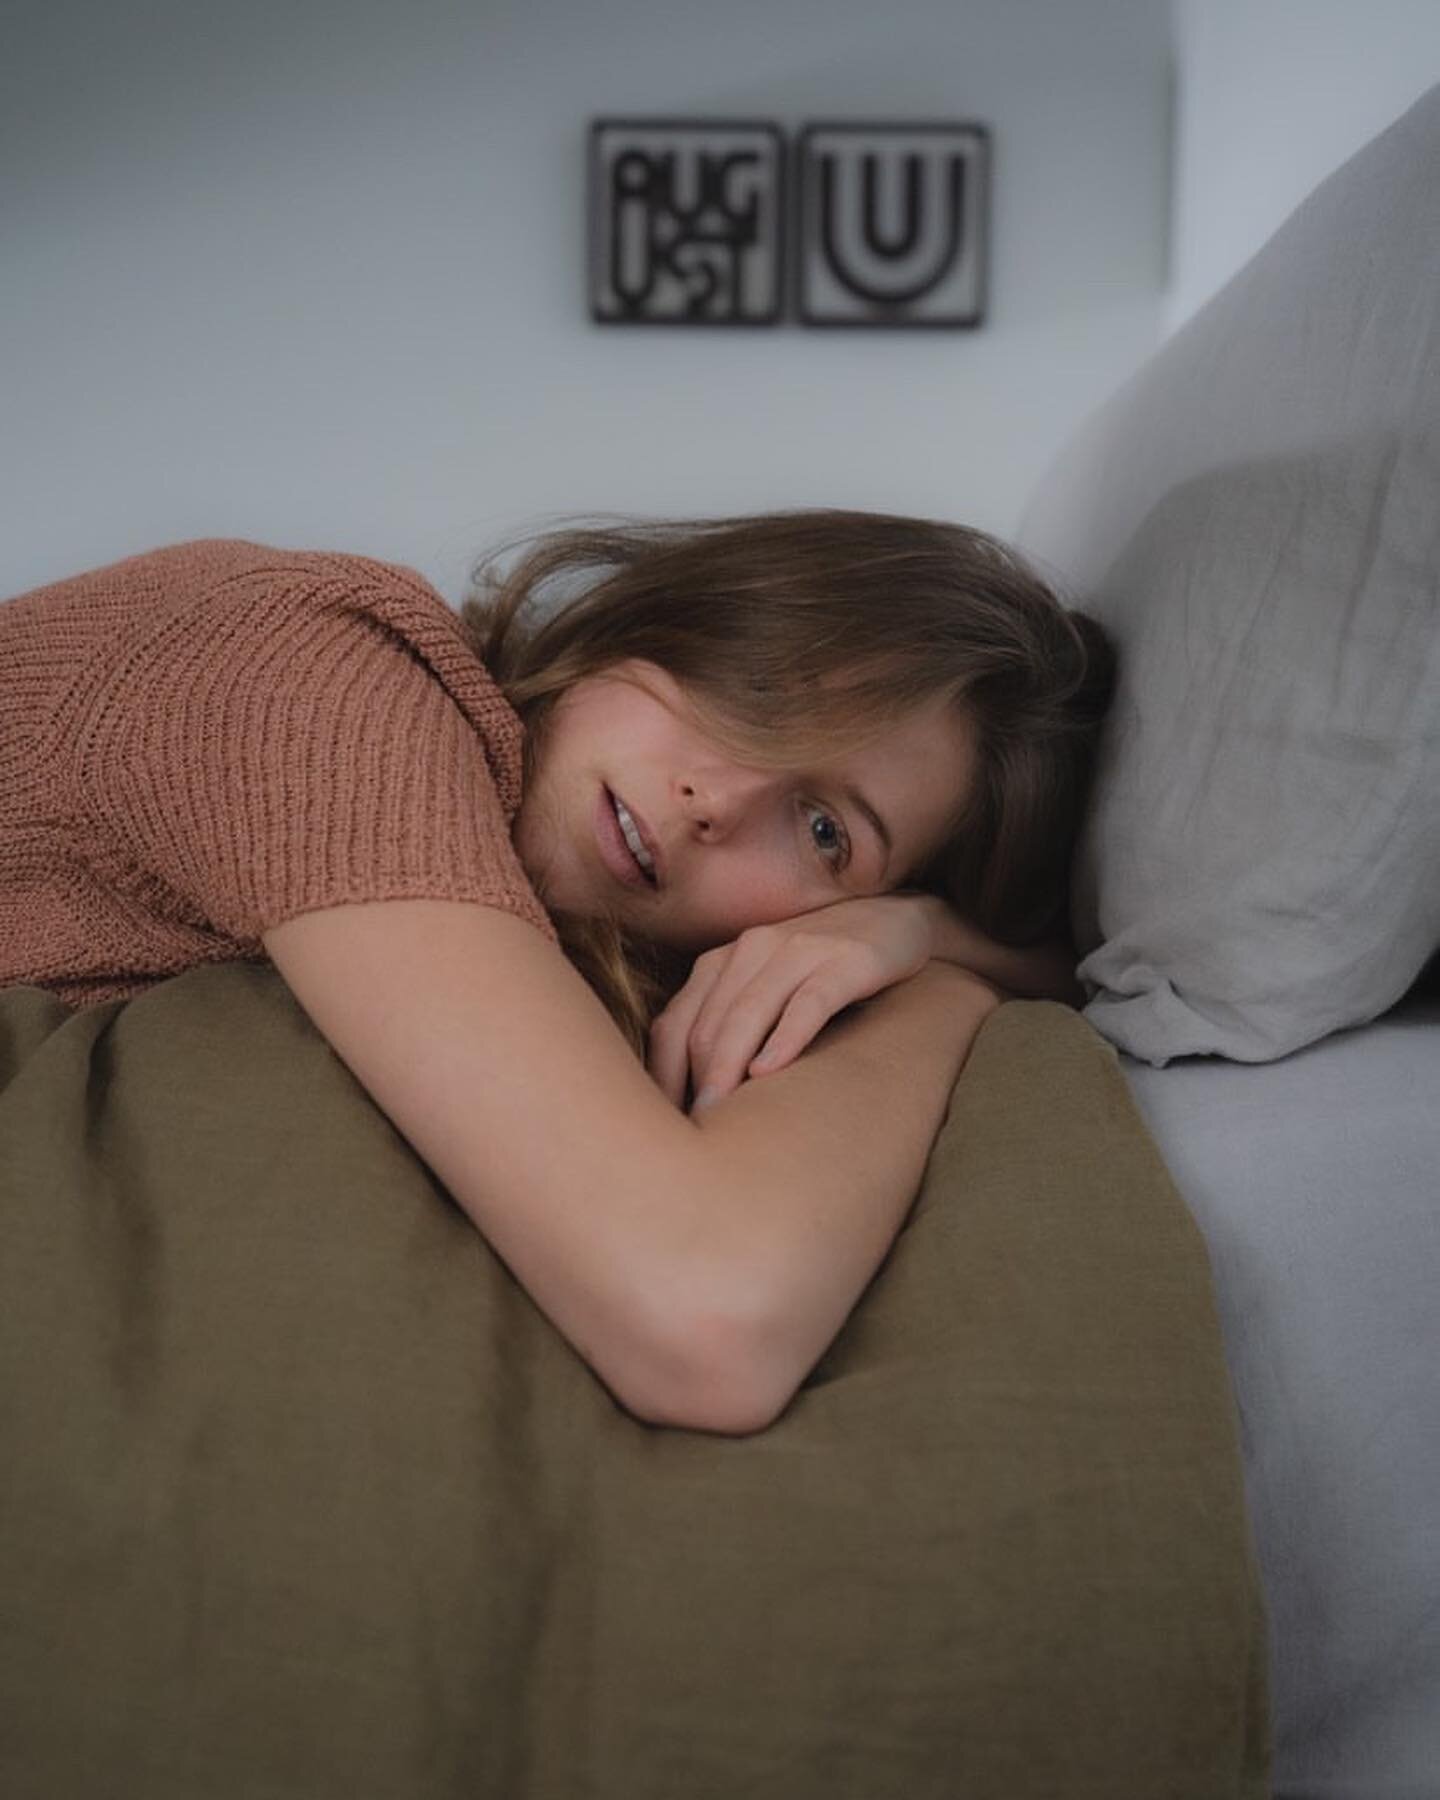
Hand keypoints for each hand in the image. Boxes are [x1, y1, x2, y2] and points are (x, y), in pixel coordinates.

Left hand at [646, 894, 936, 1112]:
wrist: (898, 922)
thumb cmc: (821, 970)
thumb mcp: (765, 991)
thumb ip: (727, 1028)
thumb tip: (690, 1100)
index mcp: (721, 961)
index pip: (673, 1025)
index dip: (662, 1077)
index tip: (664, 1126)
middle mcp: (751, 949)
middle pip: (707, 1024)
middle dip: (694, 1081)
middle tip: (691, 1132)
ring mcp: (798, 950)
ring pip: (749, 1012)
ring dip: (729, 1065)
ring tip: (718, 1111)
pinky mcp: (845, 960)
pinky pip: (808, 1002)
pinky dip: (786, 1038)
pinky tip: (770, 1072)